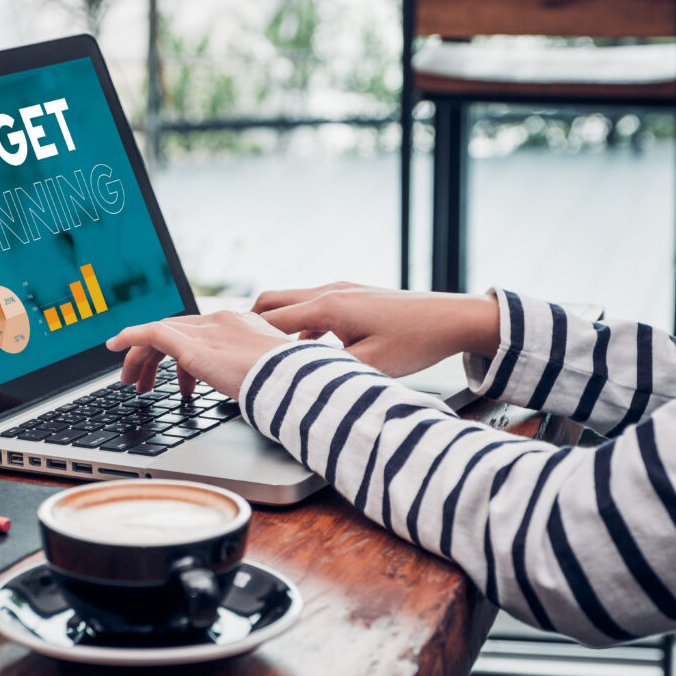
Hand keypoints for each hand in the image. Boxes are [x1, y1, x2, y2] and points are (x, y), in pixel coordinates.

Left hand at [105, 311, 290, 399]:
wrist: (295, 383)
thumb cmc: (292, 387)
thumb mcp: (273, 378)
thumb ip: (256, 378)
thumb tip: (252, 395)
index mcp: (242, 326)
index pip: (200, 332)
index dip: (182, 353)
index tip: (178, 376)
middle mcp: (221, 322)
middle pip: (176, 331)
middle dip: (156, 358)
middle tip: (144, 383)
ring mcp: (207, 331)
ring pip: (160, 334)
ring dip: (141, 358)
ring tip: (132, 384)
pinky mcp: (193, 345)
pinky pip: (151, 333)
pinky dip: (130, 337)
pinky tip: (114, 347)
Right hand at [252, 282, 500, 377]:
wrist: (452, 318)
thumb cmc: (415, 342)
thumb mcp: (369, 368)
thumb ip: (328, 373)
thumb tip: (297, 386)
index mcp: (329, 308)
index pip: (270, 322)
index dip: (243, 338)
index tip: (223, 353)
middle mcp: (330, 291)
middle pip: (271, 301)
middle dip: (248, 323)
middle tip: (231, 348)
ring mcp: (341, 289)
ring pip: (291, 302)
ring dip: (274, 324)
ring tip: (263, 352)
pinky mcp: (353, 294)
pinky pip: (312, 306)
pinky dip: (298, 324)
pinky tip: (305, 348)